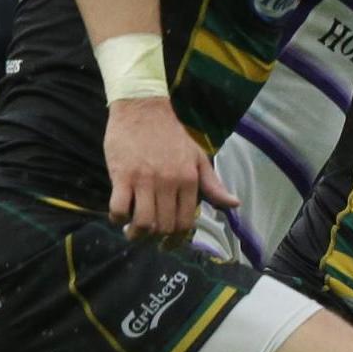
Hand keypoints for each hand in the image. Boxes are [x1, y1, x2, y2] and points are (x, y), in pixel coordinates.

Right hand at [104, 97, 237, 243]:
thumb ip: (213, 185)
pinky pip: (119, 207)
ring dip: (137, 233)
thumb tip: (234, 205)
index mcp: (190, 180)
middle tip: (149, 236)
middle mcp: (169, 183)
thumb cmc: (171, 135)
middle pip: (165, 225)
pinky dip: (118, 218)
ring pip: (143, 221)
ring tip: (133, 231)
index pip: (186, 221)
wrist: (143, 109)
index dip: (177, 238)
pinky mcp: (122, 175)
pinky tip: (119, 216)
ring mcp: (144, 180)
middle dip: (157, 237)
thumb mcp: (197, 158)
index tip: (168, 242)